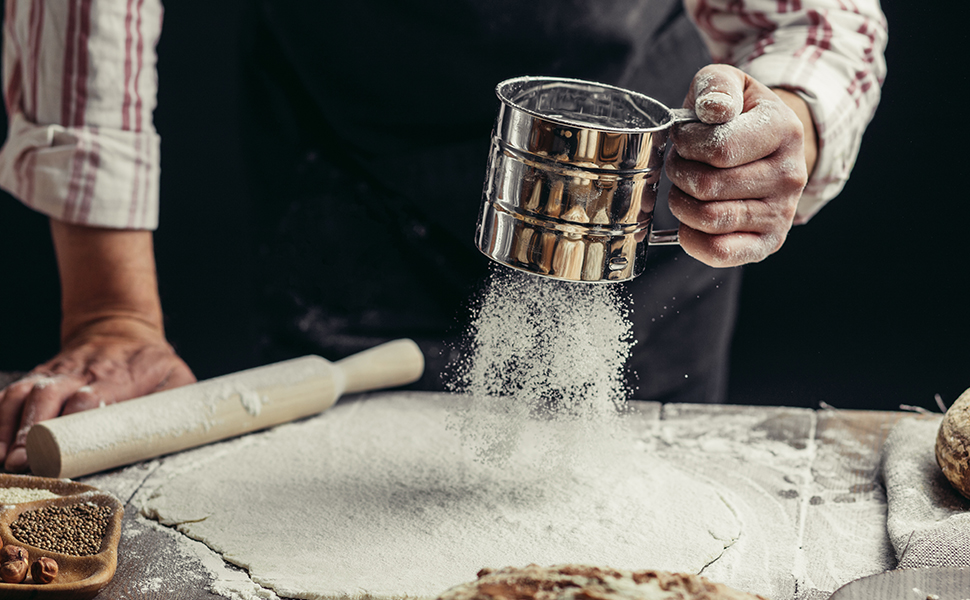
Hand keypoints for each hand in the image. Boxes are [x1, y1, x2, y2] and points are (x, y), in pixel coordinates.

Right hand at [0, 318, 194, 471]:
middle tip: (24, 461)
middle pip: (50, 397)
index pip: (90, 397)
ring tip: (5, 458)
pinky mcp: (39, 377)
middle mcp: (81, 372)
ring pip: (25, 394)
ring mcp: (56, 372)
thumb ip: (176, 406)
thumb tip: (177, 436)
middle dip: (34, 430)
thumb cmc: (152, 363)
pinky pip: (11, 393)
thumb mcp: (176, 378)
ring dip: (10, 426)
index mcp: (118, 375)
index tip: (62, 449)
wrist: (120, 327)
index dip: (73, 421)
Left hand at [665, 64, 817, 266]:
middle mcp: (791, 175)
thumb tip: (714, 110)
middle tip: (681, 163)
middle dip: (679, 172)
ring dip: (680, 202)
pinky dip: (691, 238)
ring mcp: (781, 213)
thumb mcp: (728, 84)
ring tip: (685, 186)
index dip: (686, 144)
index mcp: (784, 130)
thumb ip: (717, 86)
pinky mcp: (767, 243)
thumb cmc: (738, 115)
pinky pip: (719, 252)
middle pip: (708, 186)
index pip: (719, 148)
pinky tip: (690, 219)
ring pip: (708, 218)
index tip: (684, 137)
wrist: (768, 145)